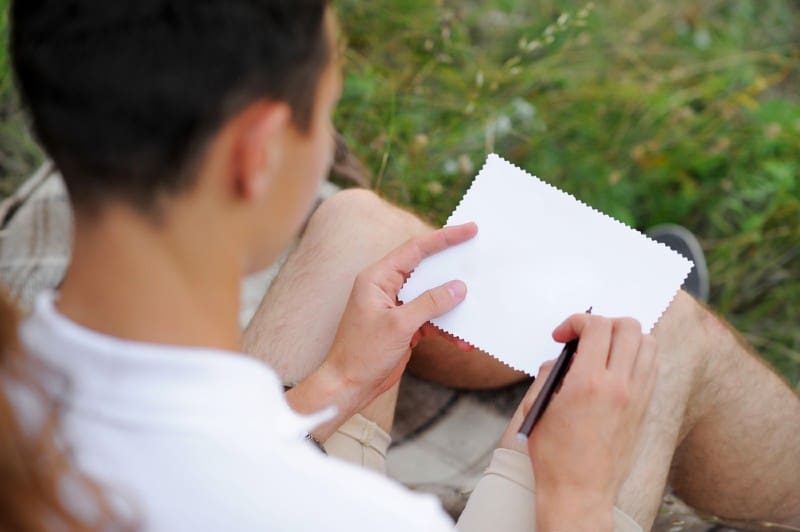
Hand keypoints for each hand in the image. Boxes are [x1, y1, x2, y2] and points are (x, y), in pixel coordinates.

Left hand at [323, 222, 477, 409]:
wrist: (348, 386)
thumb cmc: (362, 353)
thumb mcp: (399, 325)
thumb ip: (429, 303)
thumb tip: (457, 287)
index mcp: (378, 277)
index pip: (415, 249)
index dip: (444, 237)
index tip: (470, 229)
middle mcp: (386, 287)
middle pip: (426, 269)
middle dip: (453, 269)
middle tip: (480, 261)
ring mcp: (396, 306)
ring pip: (432, 297)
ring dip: (452, 307)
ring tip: (476, 310)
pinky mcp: (404, 325)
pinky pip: (431, 319)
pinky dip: (446, 328)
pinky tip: (461, 341)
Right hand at [503, 315, 657, 530]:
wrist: (579, 492)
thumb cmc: (554, 455)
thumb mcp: (538, 407)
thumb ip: (550, 373)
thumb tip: (562, 356)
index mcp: (587, 383)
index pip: (596, 326)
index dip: (576, 321)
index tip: (561, 336)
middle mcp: (618, 386)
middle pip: (628, 326)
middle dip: (602, 322)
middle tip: (584, 337)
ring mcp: (637, 397)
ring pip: (647, 342)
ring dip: (624, 337)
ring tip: (604, 349)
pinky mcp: (645, 408)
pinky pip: (651, 366)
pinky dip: (636, 356)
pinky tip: (616, 367)